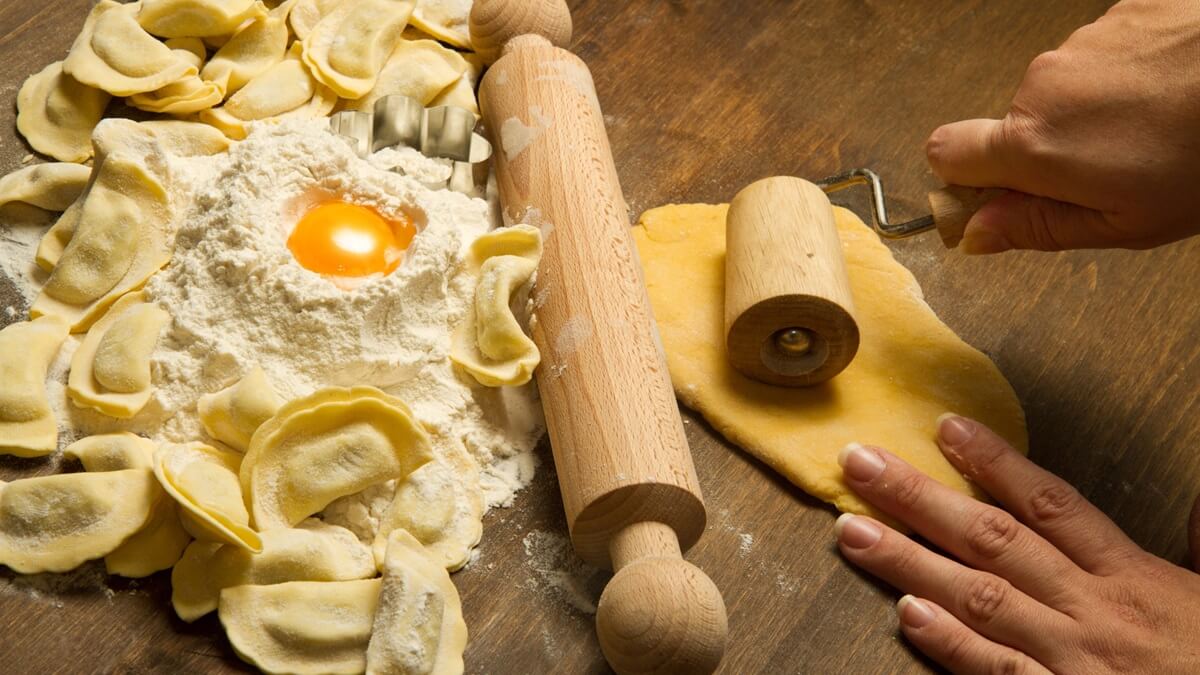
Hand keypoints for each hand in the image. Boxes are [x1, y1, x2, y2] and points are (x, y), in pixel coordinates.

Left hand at [833, 416, 1199, 673]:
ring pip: (981, 598)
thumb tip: (1187, 507)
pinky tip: (907, 615)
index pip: (1054, 505)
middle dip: (920, 497)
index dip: (996, 462)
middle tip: (859, 463)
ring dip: (910, 562)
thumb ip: (1191, 544)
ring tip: (851, 530)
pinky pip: (1000, 673)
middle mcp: (1096, 611)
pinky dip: (953, 645)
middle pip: (994, 539)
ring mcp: (1075, 661)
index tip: (944, 427)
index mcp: (1136, 578)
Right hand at [926, 0, 1199, 253]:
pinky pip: (1104, 56)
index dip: (965, 181)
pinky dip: (1129, 77)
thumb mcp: (1124, 223)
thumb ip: (1037, 227)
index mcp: (1033, 145)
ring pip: (1063, 91)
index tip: (1002, 200)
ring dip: (1095, 114)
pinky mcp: (1123, 13)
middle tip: (1116, 172)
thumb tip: (975, 233)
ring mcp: (1082, 43)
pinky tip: (1174, 92)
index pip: (945, 155)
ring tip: (1159, 128)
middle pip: (1015, 126)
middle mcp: (1043, 85)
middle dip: (1050, 152)